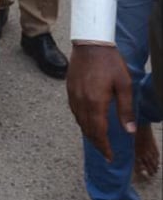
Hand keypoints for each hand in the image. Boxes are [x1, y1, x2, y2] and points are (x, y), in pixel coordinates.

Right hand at [67, 44, 134, 160]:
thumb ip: (126, 109)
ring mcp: (73, 95)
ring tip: (98, 140)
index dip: (104, 146)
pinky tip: (87, 121)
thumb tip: (129, 131)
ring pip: (79, 121)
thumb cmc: (110, 62)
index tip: (109, 156)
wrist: (90, 43)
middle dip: (96, 143)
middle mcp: (81, 101)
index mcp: (96, 102)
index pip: (99, 132)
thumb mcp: (124, 85)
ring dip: (88, 133)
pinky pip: (74, 111)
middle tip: (105, 152)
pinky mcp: (69, 89)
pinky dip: (81, 121)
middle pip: (87, 129)